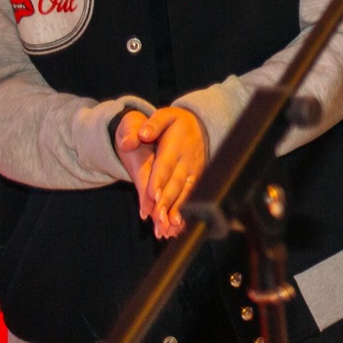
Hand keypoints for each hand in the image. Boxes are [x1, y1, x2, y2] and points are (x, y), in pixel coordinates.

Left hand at [116, 108, 207, 237]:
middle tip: (158, 217)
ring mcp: (195, 170)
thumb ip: (152, 124)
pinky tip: (179, 226)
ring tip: (170, 227)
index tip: (152, 194)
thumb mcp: (165, 115)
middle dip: (168, 201)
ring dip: (178, 210)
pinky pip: (193, 197)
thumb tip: (141, 134)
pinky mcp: (199, 179)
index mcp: (177, 144)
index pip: (166, 163)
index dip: (160, 179)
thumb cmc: (177, 121)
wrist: (201, 125)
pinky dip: (187, 212)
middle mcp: (188, 159)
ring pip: (187, 193)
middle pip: (176, 182)